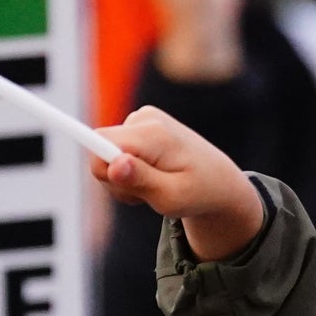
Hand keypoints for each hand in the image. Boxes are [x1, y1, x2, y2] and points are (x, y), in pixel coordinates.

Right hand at [92, 107, 265, 258]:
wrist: (219, 180)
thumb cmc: (198, 193)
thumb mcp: (172, 197)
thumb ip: (141, 181)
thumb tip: (113, 165)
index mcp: (154, 134)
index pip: (101, 141)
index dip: (99, 163)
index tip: (97, 165)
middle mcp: (145, 118)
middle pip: (99, 151)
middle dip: (114, 180)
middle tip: (146, 195)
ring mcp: (142, 118)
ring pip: (106, 156)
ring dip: (124, 180)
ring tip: (155, 186)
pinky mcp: (139, 125)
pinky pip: (114, 152)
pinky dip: (129, 172)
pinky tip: (153, 176)